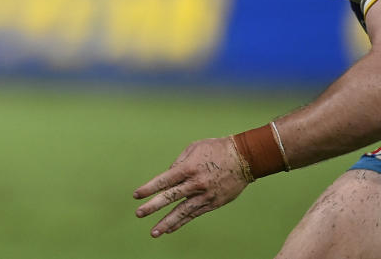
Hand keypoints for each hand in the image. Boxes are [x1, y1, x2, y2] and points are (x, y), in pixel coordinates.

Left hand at [133, 136, 249, 236]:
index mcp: (188, 168)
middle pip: (170, 197)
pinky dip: (181, 222)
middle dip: (152, 207)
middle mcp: (195, 184)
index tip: (136, 195)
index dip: (149, 188)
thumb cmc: (216, 149)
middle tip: (139, 214)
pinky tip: (170, 229)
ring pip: (182, 212)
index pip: (164, 180)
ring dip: (167, 223)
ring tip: (154, 232)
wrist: (244, 158)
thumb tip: (167, 176)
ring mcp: (205, 195)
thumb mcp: (194, 148)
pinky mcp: (213, 203)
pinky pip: (194, 215)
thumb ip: (178, 163)